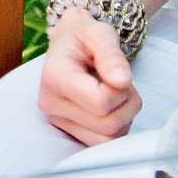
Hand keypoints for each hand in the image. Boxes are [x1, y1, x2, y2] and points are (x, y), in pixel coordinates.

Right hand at [37, 8, 141, 146]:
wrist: (69, 44)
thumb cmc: (84, 37)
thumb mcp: (99, 33)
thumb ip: (111, 55)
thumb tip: (121, 81)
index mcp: (54, 77)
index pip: (100, 103)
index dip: (121, 90)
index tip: (118, 71)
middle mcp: (50, 104)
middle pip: (107, 124)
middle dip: (126, 103)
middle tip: (120, 81)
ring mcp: (58, 121)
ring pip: (108, 139)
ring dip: (124, 117)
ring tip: (115, 92)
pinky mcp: (68, 132)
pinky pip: (104, 143)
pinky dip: (116, 127)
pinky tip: (110, 106)